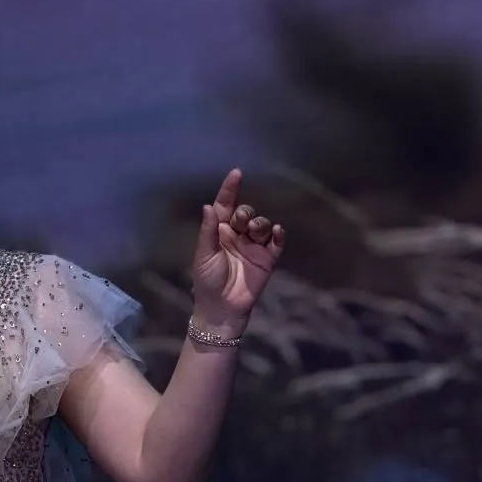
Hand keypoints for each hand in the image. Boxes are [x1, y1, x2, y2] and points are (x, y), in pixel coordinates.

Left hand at [190, 168, 284, 337]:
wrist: (221, 308)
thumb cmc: (207, 281)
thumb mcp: (204, 254)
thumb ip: (208, 231)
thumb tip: (209, 205)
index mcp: (219, 232)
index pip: (225, 205)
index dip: (230, 189)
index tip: (237, 173)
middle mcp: (237, 236)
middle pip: (246, 213)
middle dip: (245, 212)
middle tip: (242, 221)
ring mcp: (253, 247)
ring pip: (261, 225)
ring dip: (260, 223)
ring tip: (254, 232)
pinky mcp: (267, 259)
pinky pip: (276, 242)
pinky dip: (278, 235)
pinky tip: (276, 231)